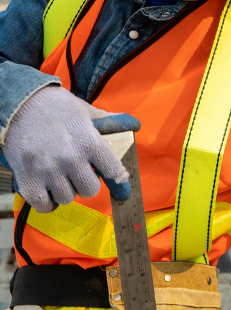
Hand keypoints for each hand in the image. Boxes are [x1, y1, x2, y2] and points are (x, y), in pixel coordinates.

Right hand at [1, 86, 139, 212]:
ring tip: (61, 178)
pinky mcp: (28, 179)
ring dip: (66, 191)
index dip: (115, 175)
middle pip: (90, 190)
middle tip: (79, 174)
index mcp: (90, 141)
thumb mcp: (85, 110)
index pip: (114, 171)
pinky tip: (48, 191)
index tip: (112, 176)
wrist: (19, 104)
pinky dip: (47, 202)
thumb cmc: (55, 106)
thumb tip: (132, 123)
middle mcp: (71, 158)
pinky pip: (43, 205)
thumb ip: (107, 121)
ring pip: (67, 198)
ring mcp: (49, 170)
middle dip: (87, 183)